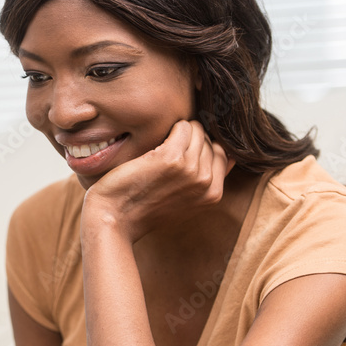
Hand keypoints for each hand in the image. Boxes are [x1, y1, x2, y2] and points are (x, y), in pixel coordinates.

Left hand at [82, 120, 233, 242]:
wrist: (115, 218)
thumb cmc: (144, 209)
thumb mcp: (185, 201)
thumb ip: (208, 180)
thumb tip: (231, 156)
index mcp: (213, 194)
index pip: (222, 153)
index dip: (201, 148)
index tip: (181, 152)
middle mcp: (206, 182)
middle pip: (209, 140)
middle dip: (189, 139)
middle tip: (167, 149)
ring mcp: (190, 169)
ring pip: (197, 130)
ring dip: (179, 131)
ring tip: (161, 145)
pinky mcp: (170, 158)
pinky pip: (182, 126)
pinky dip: (169, 128)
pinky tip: (155, 142)